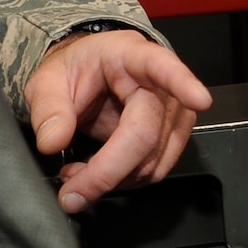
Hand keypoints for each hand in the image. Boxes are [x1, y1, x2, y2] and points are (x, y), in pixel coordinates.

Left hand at [24, 30, 212, 210]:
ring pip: (152, 162)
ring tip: (78, 173)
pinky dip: (124, 181)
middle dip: (107, 172)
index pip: (161, 67)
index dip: (182, 83)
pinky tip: (99, 171)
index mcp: (131, 56)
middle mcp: (162, 84)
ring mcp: (174, 112)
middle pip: (145, 136)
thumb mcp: (49, 81)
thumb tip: (53, 142)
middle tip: (71, 192)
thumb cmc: (78, 70)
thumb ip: (48, 108)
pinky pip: (155, 170)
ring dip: (112, 180)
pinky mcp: (174, 135)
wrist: (92, 74)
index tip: (199, 98)